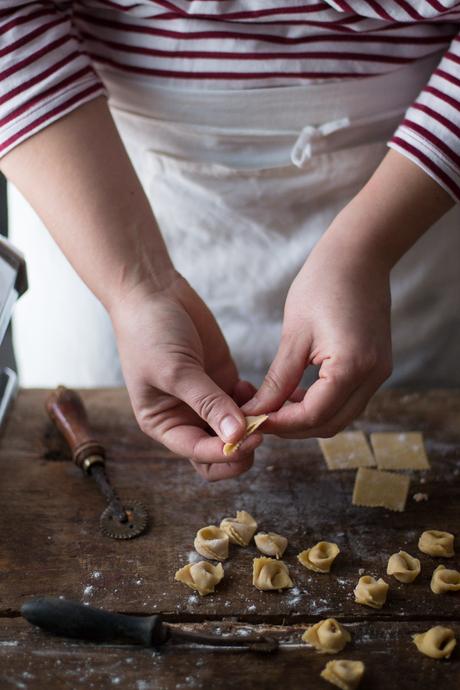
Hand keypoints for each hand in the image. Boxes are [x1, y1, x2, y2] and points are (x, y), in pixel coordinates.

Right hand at [110, 273, 260, 479]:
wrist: (153, 293)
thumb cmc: (149, 333)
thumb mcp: (176, 371)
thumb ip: (208, 404)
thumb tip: (237, 437)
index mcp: (163, 423)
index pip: (198, 452)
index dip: (225, 452)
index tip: (251, 439)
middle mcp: (185, 417)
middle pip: (217, 451)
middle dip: (241, 448)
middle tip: (261, 432)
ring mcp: (207, 400)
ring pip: (235, 430)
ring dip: (252, 425)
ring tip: (263, 408)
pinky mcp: (223, 381)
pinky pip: (245, 404)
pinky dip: (256, 403)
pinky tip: (256, 389)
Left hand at [241, 222, 392, 437]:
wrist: (359, 255)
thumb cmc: (323, 284)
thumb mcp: (294, 336)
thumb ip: (278, 380)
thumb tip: (256, 411)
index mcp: (352, 366)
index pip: (314, 416)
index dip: (280, 425)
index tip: (253, 421)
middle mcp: (372, 376)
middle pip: (329, 425)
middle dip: (292, 428)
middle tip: (260, 418)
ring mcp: (378, 373)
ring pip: (339, 416)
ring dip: (306, 418)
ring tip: (274, 405)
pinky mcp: (376, 367)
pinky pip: (347, 400)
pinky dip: (321, 404)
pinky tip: (296, 393)